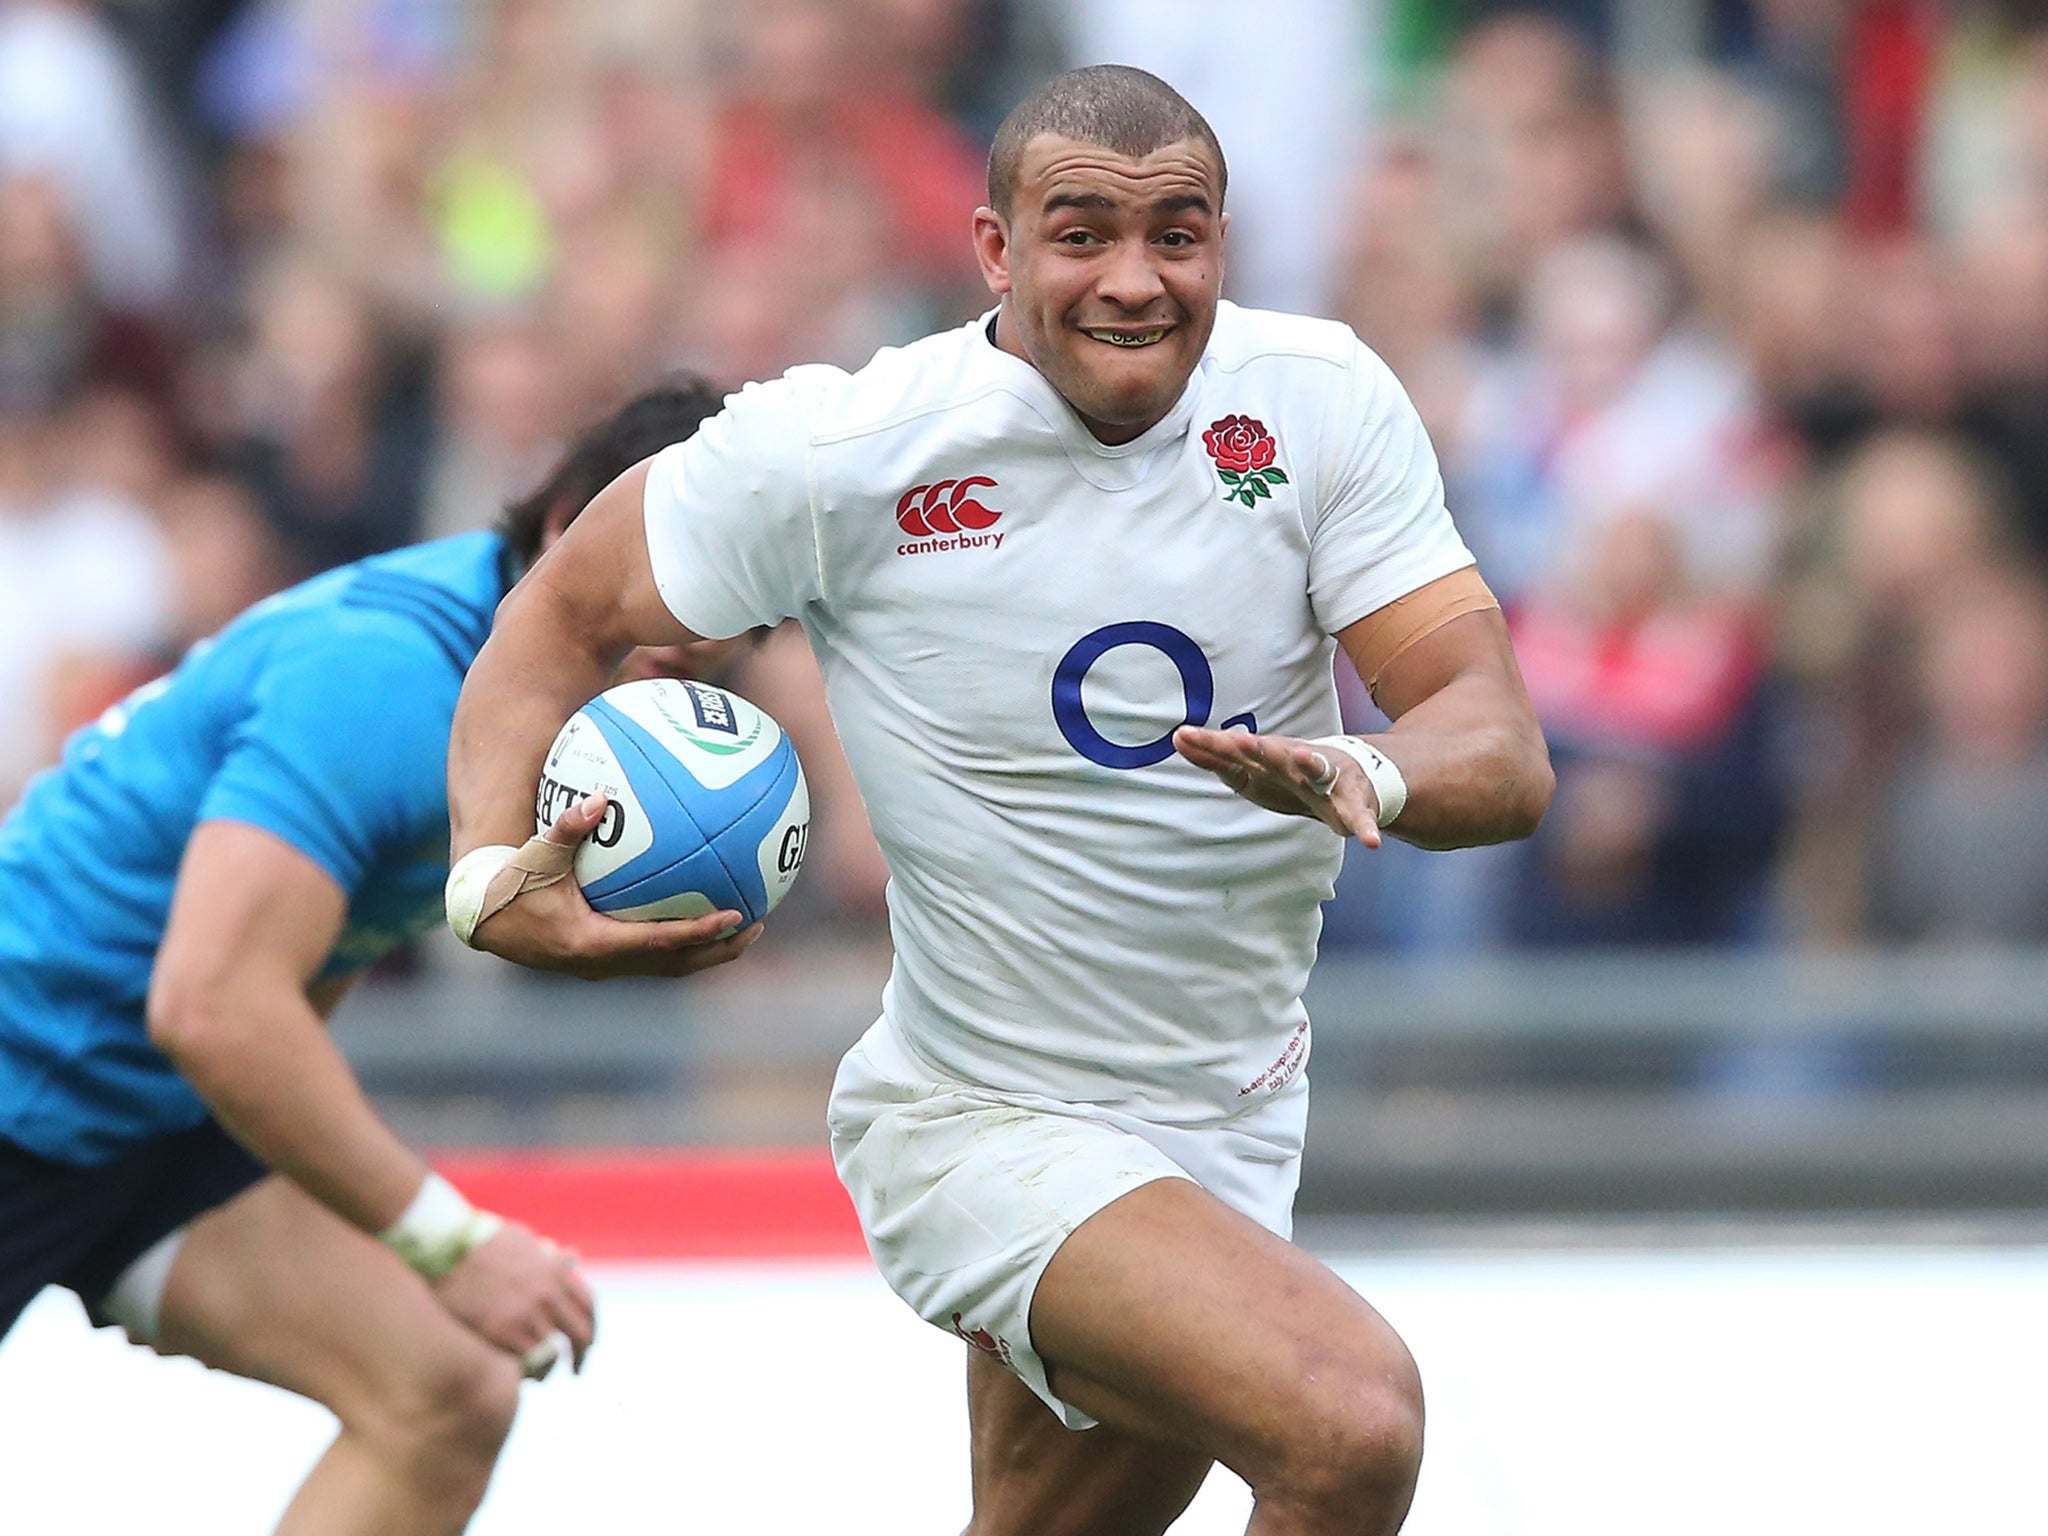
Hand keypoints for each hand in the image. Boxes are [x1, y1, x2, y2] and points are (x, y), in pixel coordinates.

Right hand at [434, 1221, 595, 1376]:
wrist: (446, 1247)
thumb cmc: (480, 1241)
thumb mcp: (523, 1240)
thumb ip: (548, 1256)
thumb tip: (570, 1258)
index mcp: (556, 1272)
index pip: (589, 1307)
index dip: (591, 1328)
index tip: (587, 1341)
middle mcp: (548, 1296)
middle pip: (579, 1336)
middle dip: (580, 1355)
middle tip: (576, 1369)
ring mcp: (527, 1315)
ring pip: (551, 1356)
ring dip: (548, 1369)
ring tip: (541, 1376)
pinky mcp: (501, 1333)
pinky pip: (524, 1364)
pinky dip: (525, 1373)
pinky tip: (520, 1376)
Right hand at [469, 793, 763, 977]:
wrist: (486, 920)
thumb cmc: (513, 883)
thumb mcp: (538, 853)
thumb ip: (568, 827)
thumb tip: (598, 797)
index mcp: (592, 942)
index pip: (660, 941)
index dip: (700, 931)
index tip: (734, 914)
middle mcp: (604, 964)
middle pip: (676, 964)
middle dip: (718, 949)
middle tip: (754, 926)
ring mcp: (605, 968)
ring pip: (667, 967)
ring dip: (707, 952)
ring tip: (743, 930)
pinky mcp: (603, 963)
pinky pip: (653, 957)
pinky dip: (682, 944)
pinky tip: (701, 917)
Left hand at [1173, 725, 1383, 846]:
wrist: (1353, 774)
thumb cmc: (1291, 772)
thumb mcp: (1252, 767)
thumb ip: (1217, 756)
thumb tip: (1178, 738)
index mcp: (1271, 757)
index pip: (1236, 751)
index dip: (1212, 746)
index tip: (1185, 736)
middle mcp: (1297, 763)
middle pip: (1275, 754)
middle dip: (1259, 749)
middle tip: (1240, 741)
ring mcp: (1328, 781)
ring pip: (1319, 771)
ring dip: (1310, 764)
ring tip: (1304, 757)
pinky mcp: (1353, 804)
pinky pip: (1359, 818)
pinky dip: (1365, 829)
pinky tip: (1371, 843)